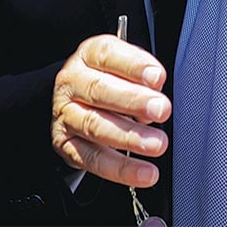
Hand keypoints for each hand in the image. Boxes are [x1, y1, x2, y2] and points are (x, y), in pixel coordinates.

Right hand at [51, 35, 170, 187]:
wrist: (75, 99)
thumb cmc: (108, 78)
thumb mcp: (123, 64)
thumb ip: (140, 74)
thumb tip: (155, 92)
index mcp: (88, 55)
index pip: (108, 55)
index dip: (134, 66)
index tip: (158, 77)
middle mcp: (72, 82)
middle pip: (100, 90)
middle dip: (134, 101)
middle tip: (161, 110)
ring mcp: (66, 113)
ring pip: (95, 125)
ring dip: (129, 137)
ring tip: (157, 144)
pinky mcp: (64, 143)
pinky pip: (91, 159)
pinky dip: (119, 168)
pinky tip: (143, 172)